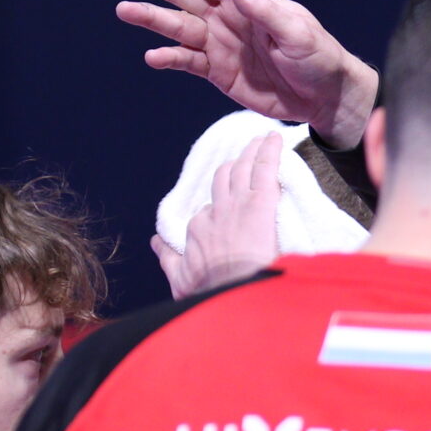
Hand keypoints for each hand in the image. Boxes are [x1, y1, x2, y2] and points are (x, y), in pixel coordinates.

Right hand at [111, 0, 380, 146]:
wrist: (326, 98)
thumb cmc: (319, 59)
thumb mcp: (298, 33)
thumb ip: (268, 13)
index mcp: (248, 0)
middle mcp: (228, 17)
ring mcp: (220, 44)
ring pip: (177, 26)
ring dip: (151, 18)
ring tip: (124, 10)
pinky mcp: (218, 72)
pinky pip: (187, 62)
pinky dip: (168, 58)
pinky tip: (152, 56)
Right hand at [154, 133, 283, 297]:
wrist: (232, 292)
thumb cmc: (209, 290)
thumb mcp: (180, 278)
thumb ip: (168, 259)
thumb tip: (156, 243)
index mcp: (199, 228)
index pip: (209, 209)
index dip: (219, 202)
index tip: (229, 199)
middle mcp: (216, 212)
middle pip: (223, 180)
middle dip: (234, 166)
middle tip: (244, 155)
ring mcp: (237, 204)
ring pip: (242, 170)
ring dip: (251, 153)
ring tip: (259, 141)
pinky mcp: (260, 203)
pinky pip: (265, 170)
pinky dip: (269, 151)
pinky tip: (274, 138)